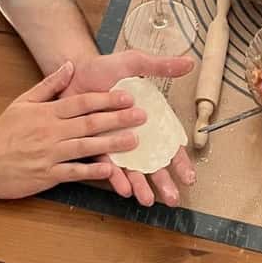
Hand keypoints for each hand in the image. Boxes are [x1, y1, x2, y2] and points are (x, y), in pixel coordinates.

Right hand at [0, 61, 144, 200]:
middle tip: (141, 116)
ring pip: (85, 147)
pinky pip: (73, 172)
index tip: (128, 96)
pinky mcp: (47, 176)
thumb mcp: (23, 103)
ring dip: (111, 144)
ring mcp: (49, 155)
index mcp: (46, 113)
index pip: (81, 103)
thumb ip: (49, 85)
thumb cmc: (2, 134)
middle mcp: (50, 132)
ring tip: (134, 140)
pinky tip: (110, 169)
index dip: (106, 99)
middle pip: (89, 123)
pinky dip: (91, 171)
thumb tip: (69, 66)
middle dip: (118, 119)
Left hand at [64, 50, 195, 206]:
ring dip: (141, 186)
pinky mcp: (96, 148)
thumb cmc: (104, 69)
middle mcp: (135, 136)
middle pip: (154, 164)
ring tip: (148, 199)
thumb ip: (161, 66)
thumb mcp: (134, 63)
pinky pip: (106, 166)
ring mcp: (115, 144)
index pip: (169, 145)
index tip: (189, 176)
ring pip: (132, 170)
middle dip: (164, 182)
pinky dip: (115, 178)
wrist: (72, 73)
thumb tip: (189, 62)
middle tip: (173, 198)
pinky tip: (123, 188)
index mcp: (149, 119)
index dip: (180, 161)